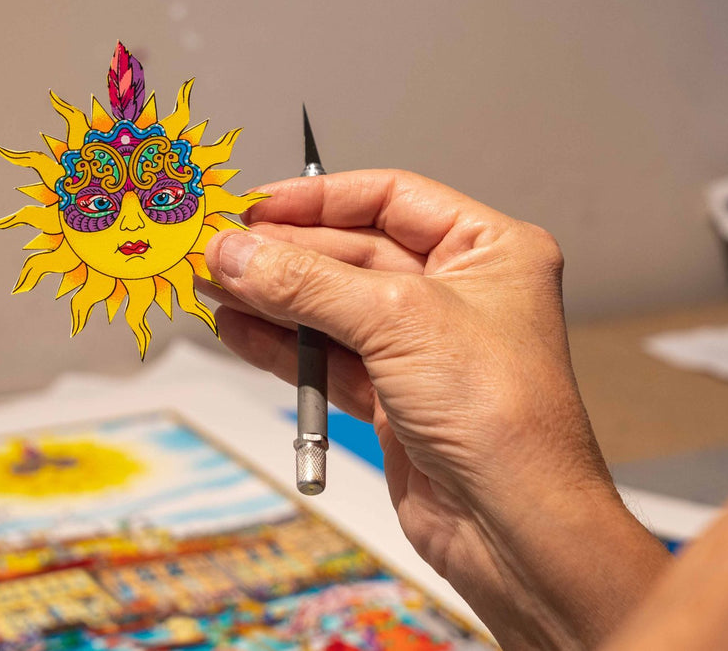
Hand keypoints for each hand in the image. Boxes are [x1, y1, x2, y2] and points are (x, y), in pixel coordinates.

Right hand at [202, 170, 668, 648]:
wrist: (516, 529)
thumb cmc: (501, 416)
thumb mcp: (397, 321)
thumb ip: (307, 282)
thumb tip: (235, 251)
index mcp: (489, 249)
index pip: (390, 198)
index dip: (319, 201)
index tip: (254, 206)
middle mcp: (460, 292)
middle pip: (353, 252)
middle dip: (282, 254)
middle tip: (216, 251)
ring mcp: (425, 348)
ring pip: (333, 308)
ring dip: (272, 299)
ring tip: (211, 286)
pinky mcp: (396, 399)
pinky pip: (328, 358)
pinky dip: (282, 346)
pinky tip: (237, 330)